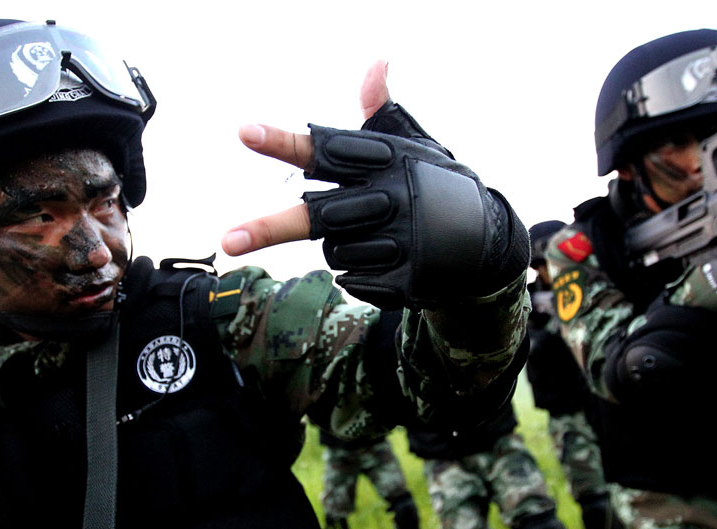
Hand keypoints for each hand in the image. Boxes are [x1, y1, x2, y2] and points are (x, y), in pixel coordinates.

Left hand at [222, 62, 525, 308]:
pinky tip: (393, 261)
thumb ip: (382, 114)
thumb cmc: (439, 187)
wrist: (489, 241)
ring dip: (346, 247)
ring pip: (333, 251)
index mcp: (383, 160)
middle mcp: (388, 198)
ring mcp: (398, 241)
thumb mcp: (417, 147)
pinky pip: (355, 279)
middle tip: (227, 240)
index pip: (324, 148)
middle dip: (267, 228)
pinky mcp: (406, 276)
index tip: (243, 131)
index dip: (283, 142)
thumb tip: (376, 61)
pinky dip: (365, 274)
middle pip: (313, 217)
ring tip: (381, 237)